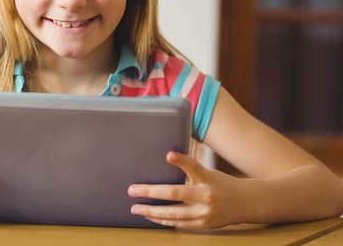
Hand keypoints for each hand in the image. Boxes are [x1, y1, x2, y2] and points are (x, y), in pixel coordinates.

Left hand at [128, 151, 245, 228]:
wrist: (246, 203)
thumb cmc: (221, 184)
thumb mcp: (209, 173)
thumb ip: (190, 172)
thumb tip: (165, 164)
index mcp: (208, 178)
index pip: (194, 166)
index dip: (181, 160)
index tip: (169, 155)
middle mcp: (206, 195)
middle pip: (175, 193)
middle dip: (151, 192)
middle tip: (132, 190)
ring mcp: (205, 212)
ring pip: (173, 213)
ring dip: (152, 211)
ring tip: (136, 208)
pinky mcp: (203, 224)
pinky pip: (179, 223)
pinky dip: (163, 220)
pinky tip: (151, 217)